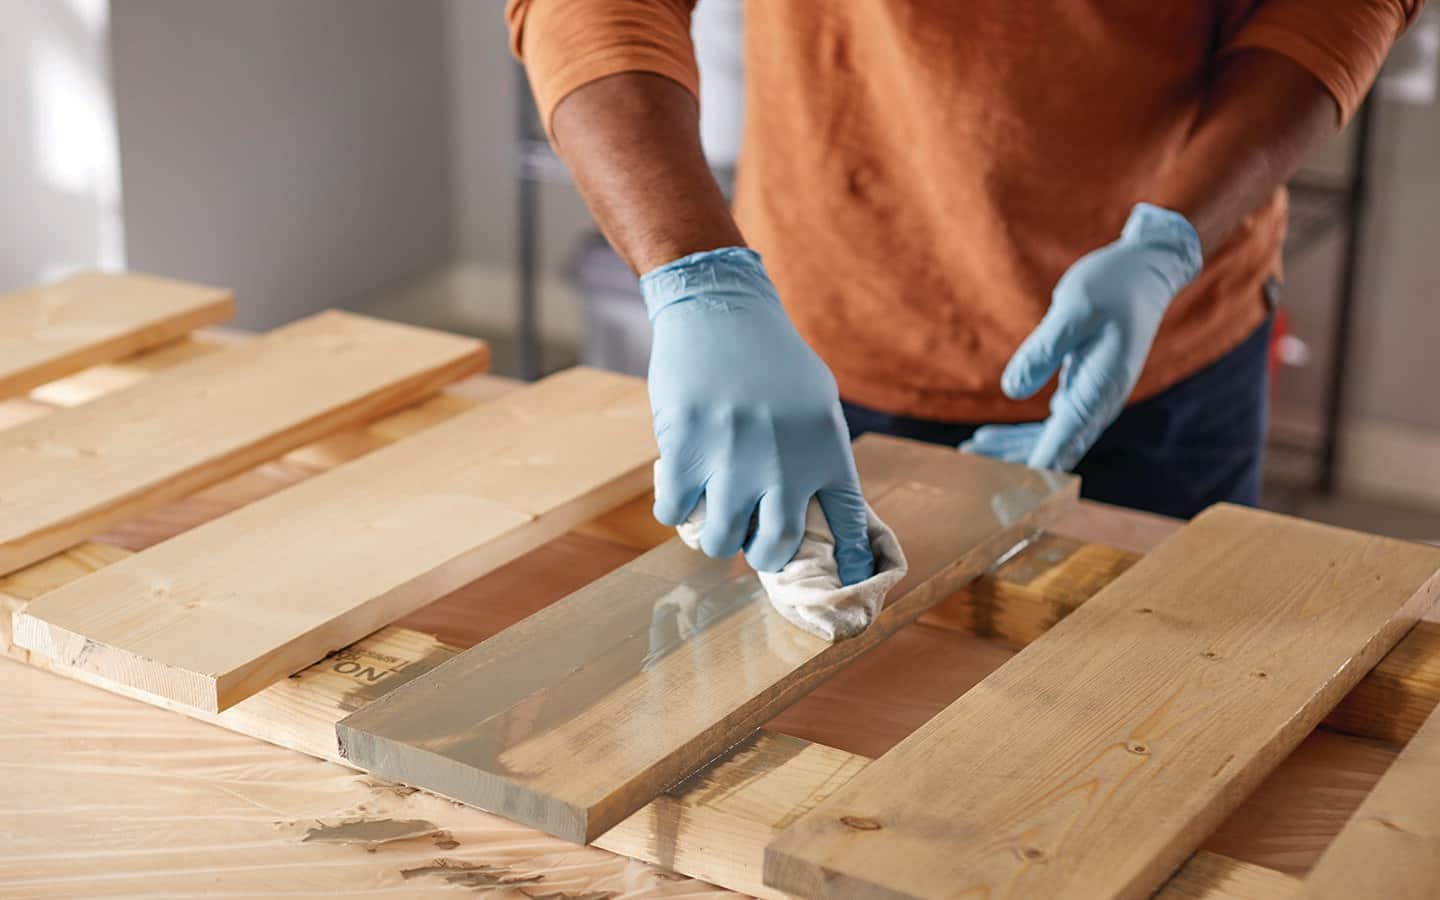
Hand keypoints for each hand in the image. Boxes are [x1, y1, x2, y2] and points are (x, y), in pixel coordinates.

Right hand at [643, 247, 874, 585]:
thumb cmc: (770, 356)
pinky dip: (675, 510)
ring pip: (719, 540)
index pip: (847, 522)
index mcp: (825, 447)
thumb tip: (817, 518)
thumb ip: (818, 456)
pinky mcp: (685, 448)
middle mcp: (783, 460)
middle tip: (753, 542)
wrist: (719, 309)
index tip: (847, 578)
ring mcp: (732, 457)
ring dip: (715, 537)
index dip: (849, 559)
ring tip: (714, 518)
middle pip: (774, 547)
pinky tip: (681, 491)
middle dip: (762, 555)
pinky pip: (673, 512)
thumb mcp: (816, 401)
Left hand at [963, 204, 1202, 470]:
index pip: (1065, 440)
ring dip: (1011, 451)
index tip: (1011, 495)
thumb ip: (1042, 349)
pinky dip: (1019, 434)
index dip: (1037, 470)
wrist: (1146, 268)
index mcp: (1102, 386)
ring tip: (968, 452)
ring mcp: (1092, 396)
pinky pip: (1049, 423)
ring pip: (1049, 439)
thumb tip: (1010, 391)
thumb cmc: (1113, 283)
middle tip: (972, 475)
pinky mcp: (1083, 387)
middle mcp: (1100, 400)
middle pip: (1055, 450)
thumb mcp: (1073, 308)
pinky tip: (986, 438)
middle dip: (1016, 468)